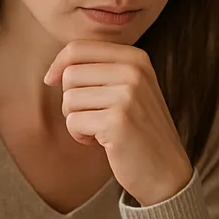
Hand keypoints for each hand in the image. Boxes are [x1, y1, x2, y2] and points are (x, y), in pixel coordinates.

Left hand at [44, 40, 192, 205]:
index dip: (58, 65)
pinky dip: (80, 136)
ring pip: (69, 99)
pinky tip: (102, 142)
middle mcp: (134, 72)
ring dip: (76, 119)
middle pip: (70, 74)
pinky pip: (73, 122)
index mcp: (136, 59)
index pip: (78, 48)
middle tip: (95, 116)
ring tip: (101, 130)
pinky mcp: (117, 121)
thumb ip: (103, 70)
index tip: (52, 81)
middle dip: (72, 99)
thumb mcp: (130, 89)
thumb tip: (56, 69)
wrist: (166, 171)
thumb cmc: (140, 131)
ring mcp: (127, 95)